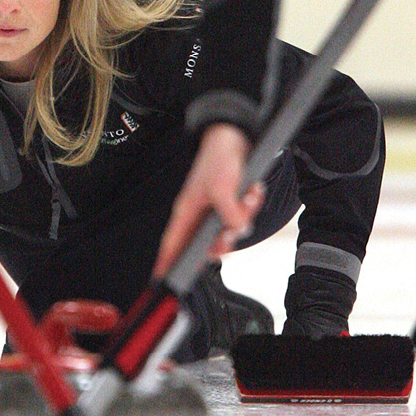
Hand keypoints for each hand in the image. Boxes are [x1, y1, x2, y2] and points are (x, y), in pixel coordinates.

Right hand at [155, 124, 264, 275]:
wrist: (235, 135)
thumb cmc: (218, 156)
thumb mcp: (222, 186)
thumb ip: (228, 211)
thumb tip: (236, 229)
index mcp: (186, 211)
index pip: (171, 243)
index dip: (166, 263)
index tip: (163, 280)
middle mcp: (198, 214)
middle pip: (207, 244)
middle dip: (225, 239)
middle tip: (233, 229)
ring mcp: (214, 210)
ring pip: (229, 231)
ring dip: (244, 216)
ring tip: (248, 196)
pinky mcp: (229, 204)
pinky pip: (242, 218)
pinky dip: (251, 207)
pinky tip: (252, 192)